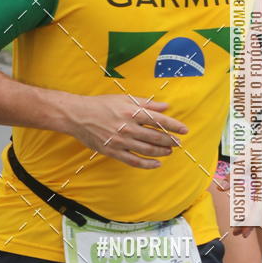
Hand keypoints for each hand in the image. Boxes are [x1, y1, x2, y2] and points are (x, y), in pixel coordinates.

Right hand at [64, 94, 187, 168]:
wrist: (77, 115)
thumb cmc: (101, 104)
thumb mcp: (124, 98)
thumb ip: (146, 103)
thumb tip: (165, 107)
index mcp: (132, 112)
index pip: (159, 120)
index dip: (173, 126)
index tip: (184, 130)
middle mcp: (128, 127)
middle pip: (155, 137)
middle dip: (170, 140)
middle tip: (178, 143)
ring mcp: (120, 141)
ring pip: (147, 150)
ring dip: (161, 152)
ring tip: (169, 152)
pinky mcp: (113, 151)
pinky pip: (133, 161)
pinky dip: (147, 164)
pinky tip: (156, 164)